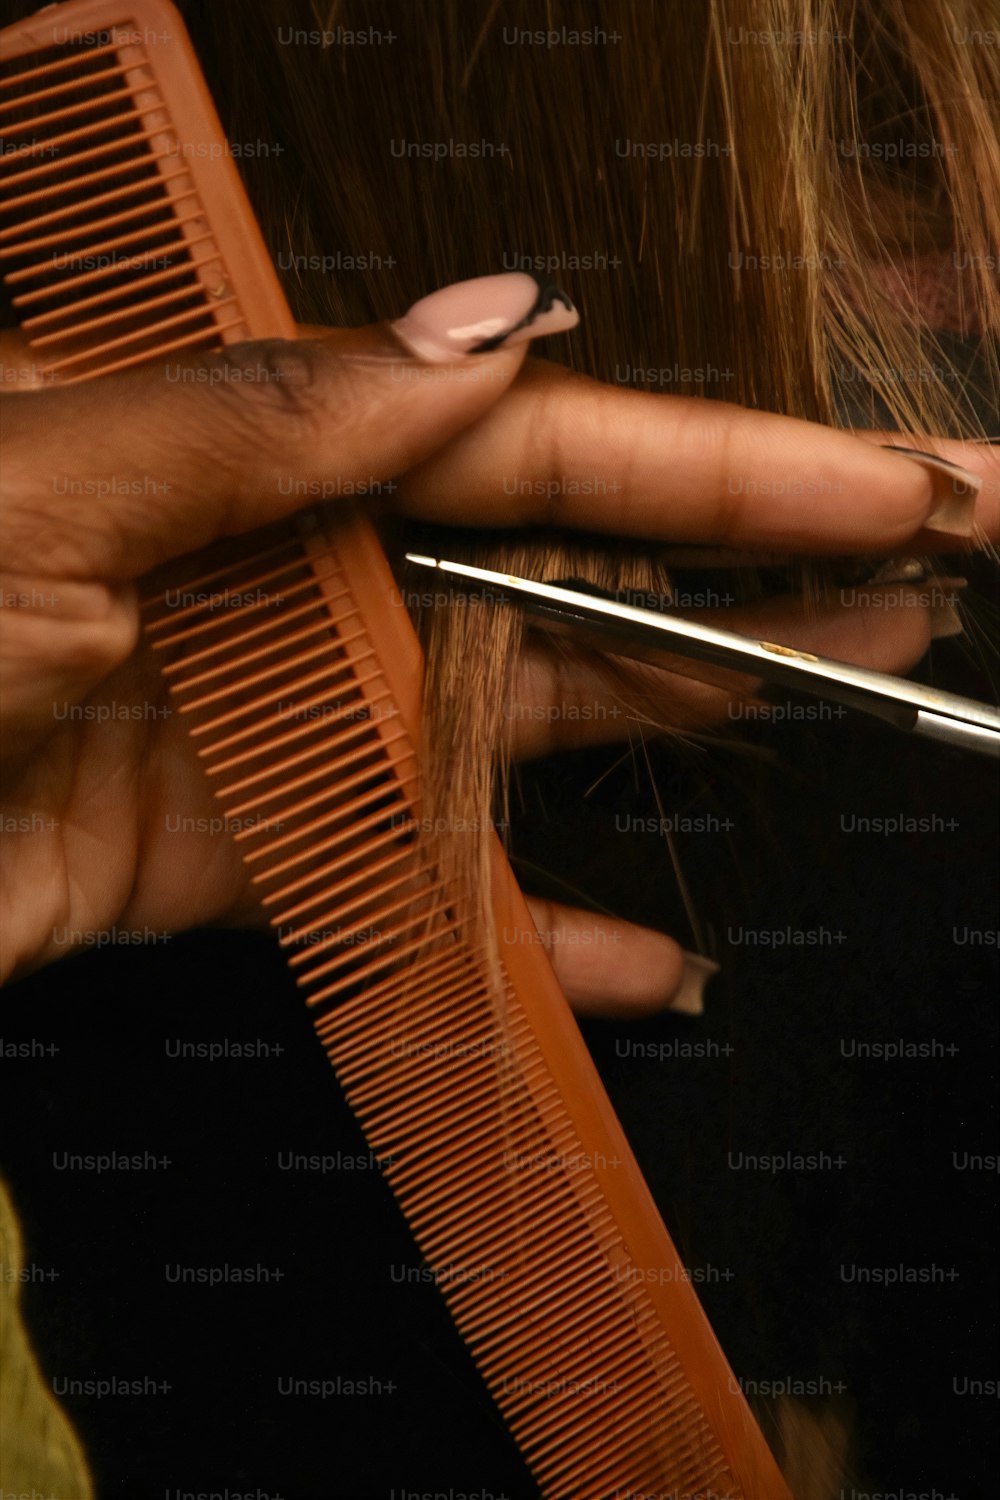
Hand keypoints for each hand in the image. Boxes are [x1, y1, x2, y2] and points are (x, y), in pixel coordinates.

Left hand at [2, 297, 994, 1008]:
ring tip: (837, 703)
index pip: (526, 440)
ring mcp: (264, 716)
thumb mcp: (37, 481)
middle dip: (744, 580)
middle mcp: (271, 563)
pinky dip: (512, 930)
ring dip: (671, 727)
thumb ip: (268, 418)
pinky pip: (403, 883)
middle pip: (551, 573)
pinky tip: (640, 956)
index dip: (717, 465)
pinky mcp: (231, 855)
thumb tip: (489, 329)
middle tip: (915, 577)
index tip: (879, 484)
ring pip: (503, 720)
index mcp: (239, 442)